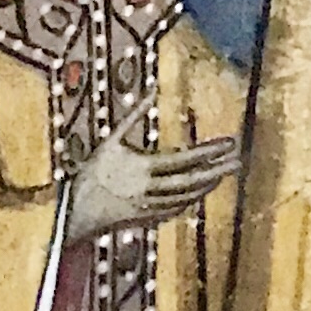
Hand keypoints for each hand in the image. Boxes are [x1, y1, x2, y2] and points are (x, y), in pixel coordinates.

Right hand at [69, 127, 239, 243]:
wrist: (72, 213)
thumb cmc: (92, 172)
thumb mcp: (110, 140)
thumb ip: (133, 116)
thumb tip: (152, 91)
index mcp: (143, 167)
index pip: (185, 158)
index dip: (209, 151)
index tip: (229, 142)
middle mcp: (150, 189)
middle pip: (191, 180)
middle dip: (217, 170)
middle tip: (238, 161)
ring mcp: (150, 207)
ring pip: (186, 197)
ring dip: (207, 185)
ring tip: (223, 174)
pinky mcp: (146, 220)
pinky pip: (175, 209)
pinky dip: (191, 200)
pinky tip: (200, 192)